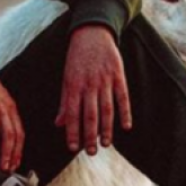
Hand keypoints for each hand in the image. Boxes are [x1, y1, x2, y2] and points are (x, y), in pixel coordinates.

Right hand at [0, 34, 23, 171]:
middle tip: (9, 170)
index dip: (19, 149)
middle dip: (14, 154)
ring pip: (8, 133)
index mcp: (9, 106)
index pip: (19, 132)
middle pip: (17, 135)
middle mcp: (8, 106)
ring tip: (2, 165)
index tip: (15, 163)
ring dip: (6, 151)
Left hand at [56, 24, 131, 154]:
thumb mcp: (66, 78)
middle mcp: (89, 85)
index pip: (72, 113)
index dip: (72, 131)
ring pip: (106, 109)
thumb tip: (59, 124)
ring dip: (107, 128)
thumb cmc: (76, 58)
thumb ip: (65, 102)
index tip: (72, 148)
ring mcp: (105, 80)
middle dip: (89, 135)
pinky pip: (123, 97)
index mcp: (73, 86)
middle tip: (91, 152)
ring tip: (106, 144)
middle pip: (89, 115)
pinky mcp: (118, 75)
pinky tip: (126, 126)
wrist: (92, 33)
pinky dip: (125, 112)